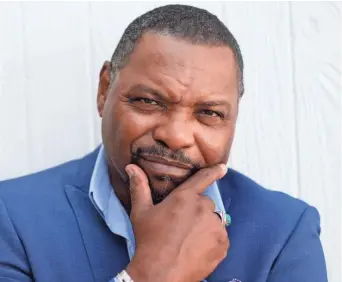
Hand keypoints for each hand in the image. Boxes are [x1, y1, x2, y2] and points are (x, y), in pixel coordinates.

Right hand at [125, 163, 228, 281]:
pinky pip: (220, 237)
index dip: (214, 172)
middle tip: (182, 226)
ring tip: (189, 240)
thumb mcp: (141, 213)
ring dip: (205, 226)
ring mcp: (215, 227)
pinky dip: (212, 241)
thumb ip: (139, 187)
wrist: (160, 274)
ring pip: (213, 221)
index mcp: (185, 197)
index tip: (223, 168)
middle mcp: (204, 208)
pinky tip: (197, 249)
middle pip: (205, 204)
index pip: (202, 179)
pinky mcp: (223, 244)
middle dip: (196, 211)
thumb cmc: (149, 241)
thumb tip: (131, 166)